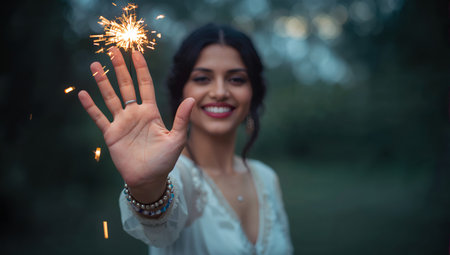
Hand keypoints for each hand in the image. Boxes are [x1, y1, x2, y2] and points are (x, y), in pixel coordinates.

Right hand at [78, 47, 193, 201]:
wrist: (149, 179)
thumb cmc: (165, 160)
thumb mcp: (176, 139)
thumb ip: (182, 119)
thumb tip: (192, 98)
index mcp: (151, 112)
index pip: (145, 85)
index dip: (141, 69)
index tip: (136, 52)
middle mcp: (135, 113)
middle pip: (126, 85)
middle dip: (120, 67)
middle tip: (113, 49)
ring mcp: (122, 123)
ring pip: (110, 97)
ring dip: (103, 81)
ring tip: (95, 65)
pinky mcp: (111, 134)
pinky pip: (99, 117)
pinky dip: (90, 107)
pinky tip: (83, 94)